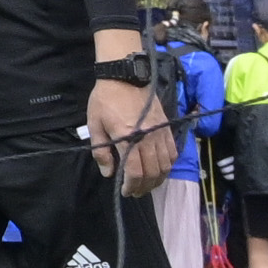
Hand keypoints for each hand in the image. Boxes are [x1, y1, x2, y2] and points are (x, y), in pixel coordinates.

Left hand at [87, 49, 175, 186]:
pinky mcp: (167, 127)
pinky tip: (159, 169)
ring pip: (165, 165)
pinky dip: (168, 165)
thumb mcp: (95, 124)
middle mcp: (148, 137)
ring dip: (157, 179)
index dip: (131, 186)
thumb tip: (108, 173)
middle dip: (144, 186)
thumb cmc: (106, 99)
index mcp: (128, 137)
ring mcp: (160, 133)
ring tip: (147, 184)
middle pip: (152, 172)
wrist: (125, 76)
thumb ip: (101, 151)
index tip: (125, 191)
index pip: (135, 172)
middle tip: (135, 192)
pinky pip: (173, 152)